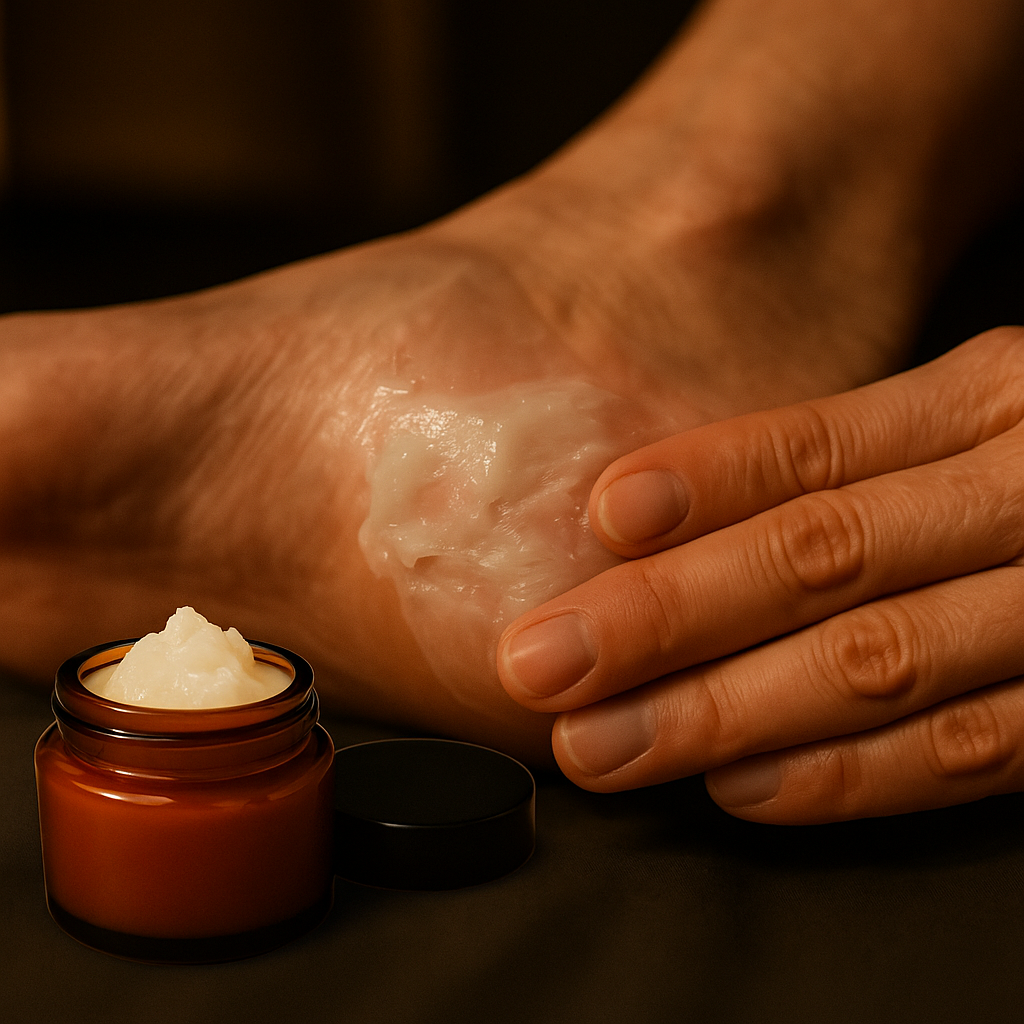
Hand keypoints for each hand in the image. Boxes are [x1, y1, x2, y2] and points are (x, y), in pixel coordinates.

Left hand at [498, 330, 1023, 819]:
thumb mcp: (977, 415)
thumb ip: (854, 453)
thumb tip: (658, 512)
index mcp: (988, 404)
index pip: (820, 445)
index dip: (707, 481)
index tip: (596, 518)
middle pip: (824, 557)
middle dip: (669, 618)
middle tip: (544, 663)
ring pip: (879, 664)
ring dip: (726, 713)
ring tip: (607, 746)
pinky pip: (969, 753)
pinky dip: (851, 778)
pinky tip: (742, 791)